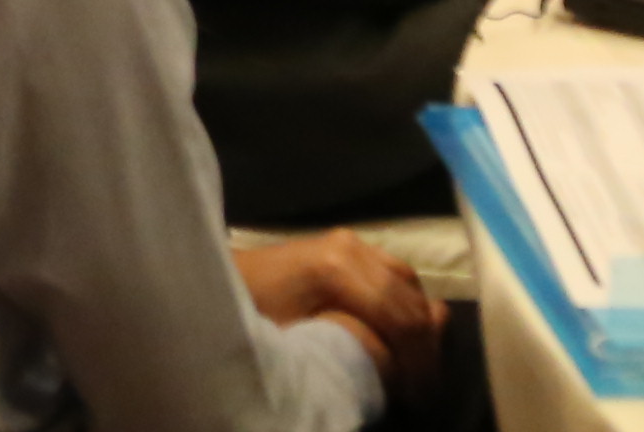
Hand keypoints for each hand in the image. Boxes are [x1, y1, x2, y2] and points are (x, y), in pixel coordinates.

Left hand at [236, 230, 441, 400]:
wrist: (219, 282)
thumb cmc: (250, 316)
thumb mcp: (293, 345)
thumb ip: (348, 350)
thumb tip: (396, 370)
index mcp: (338, 268)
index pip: (403, 319)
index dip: (419, 365)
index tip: (419, 402)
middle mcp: (352, 247)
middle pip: (412, 301)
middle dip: (424, 351)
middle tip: (422, 393)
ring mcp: (352, 241)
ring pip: (410, 285)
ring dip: (418, 329)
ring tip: (415, 371)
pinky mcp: (348, 246)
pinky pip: (394, 276)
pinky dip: (406, 307)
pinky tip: (402, 340)